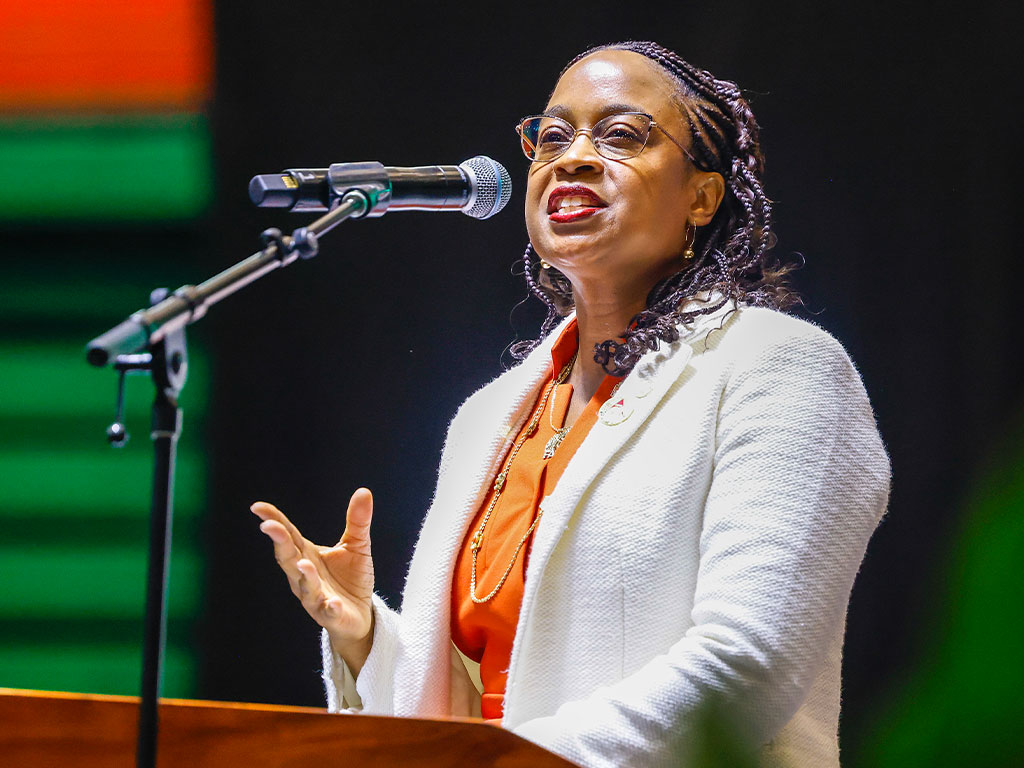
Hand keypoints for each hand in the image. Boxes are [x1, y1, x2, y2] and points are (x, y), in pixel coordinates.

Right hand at [251, 488, 374, 674]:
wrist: (360, 614)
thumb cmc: (351, 578)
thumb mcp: (357, 545)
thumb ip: (357, 521)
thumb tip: (364, 491)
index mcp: (307, 555)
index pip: (288, 536)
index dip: (274, 521)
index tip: (257, 507)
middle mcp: (304, 575)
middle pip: (288, 558)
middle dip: (279, 542)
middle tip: (269, 526)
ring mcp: (315, 596)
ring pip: (305, 585)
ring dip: (304, 575)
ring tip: (303, 564)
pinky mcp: (331, 614)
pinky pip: (327, 610)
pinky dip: (328, 606)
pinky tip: (331, 602)